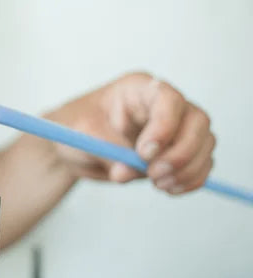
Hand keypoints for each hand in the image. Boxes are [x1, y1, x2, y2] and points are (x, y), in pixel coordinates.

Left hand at [45, 72, 214, 194]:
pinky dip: (191, 180)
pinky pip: (201, 164)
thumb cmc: (74, 128)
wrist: (72, 147)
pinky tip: (169, 188)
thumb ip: (106, 150)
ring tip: (157, 184)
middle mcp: (162, 104)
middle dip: (181, 152)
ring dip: (187, 169)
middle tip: (154, 175)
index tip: (145, 154)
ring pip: (205, 143)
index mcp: (137, 89)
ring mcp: (175, 127)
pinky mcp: (178, 150)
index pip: (168, 98)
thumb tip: (126, 171)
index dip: (165, 126)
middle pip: (197, 120)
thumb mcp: (80, 134)